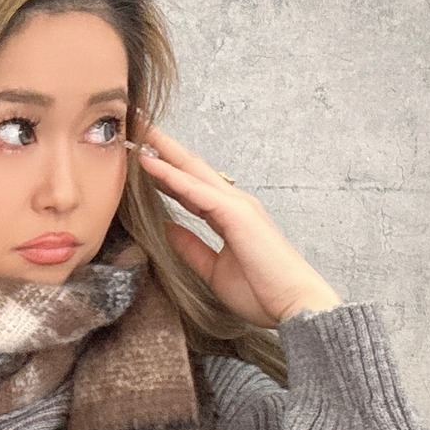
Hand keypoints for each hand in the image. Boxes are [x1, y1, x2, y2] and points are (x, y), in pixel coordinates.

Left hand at [131, 120, 341, 327]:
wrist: (294, 304)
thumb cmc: (262, 291)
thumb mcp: (213, 270)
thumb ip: (191, 248)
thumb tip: (168, 229)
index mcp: (229, 216)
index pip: (190, 187)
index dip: (164, 171)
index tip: (138, 158)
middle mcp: (233, 203)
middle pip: (190, 168)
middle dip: (162, 146)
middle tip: (136, 124)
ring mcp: (236, 204)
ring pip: (191, 171)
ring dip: (162, 150)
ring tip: (136, 130)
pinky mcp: (236, 213)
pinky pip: (195, 190)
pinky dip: (171, 175)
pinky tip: (149, 164)